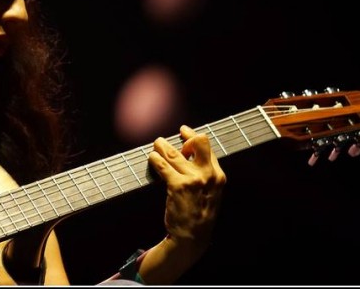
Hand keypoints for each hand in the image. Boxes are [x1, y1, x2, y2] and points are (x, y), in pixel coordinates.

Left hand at [148, 125, 226, 246]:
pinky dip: (155, 159)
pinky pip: (162, 165)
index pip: (207, 147)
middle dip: (185, 136)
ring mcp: (192, 179)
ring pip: (174, 153)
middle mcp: (208, 175)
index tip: (184, 132)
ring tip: (157, 144)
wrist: (193, 237)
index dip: (193, 137)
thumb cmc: (199, 213)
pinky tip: (152, 158)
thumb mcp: (211, 193)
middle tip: (175, 140)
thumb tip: (189, 153)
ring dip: (162, 146)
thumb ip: (205, 174)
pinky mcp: (177, 186)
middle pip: (198, 142)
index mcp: (218, 175)